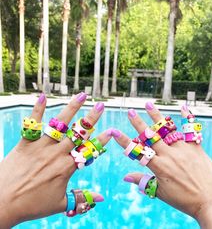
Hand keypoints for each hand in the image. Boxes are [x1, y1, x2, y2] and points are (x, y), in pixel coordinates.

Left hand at [0, 93, 111, 227]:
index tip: (111, 131)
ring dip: (72, 108)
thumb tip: (101, 199)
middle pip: (78, 132)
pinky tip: (43, 96)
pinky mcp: (26, 143)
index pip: (89, 150)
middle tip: (101, 105)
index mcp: (67, 167)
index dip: (102, 140)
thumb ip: (81, 198)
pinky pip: (33, 123)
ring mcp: (41, 146)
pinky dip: (38, 109)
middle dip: (92, 118)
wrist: (2, 203)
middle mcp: (56, 153)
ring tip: (82, 95)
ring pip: (60, 123)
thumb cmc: (31, 205)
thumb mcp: (60, 204)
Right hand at [112, 102, 211, 228]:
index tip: (114, 132)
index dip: (124, 141)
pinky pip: (190, 130)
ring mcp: (183, 149)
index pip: (137, 151)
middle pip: (150, 136)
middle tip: (130, 112)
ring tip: (148, 104)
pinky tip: (182, 106)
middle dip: (138, 123)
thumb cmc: (185, 200)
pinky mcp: (196, 147)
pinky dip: (187, 117)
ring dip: (157, 116)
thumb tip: (125, 177)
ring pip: (167, 129)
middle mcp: (169, 155)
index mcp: (159, 167)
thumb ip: (143, 182)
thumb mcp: (161, 193)